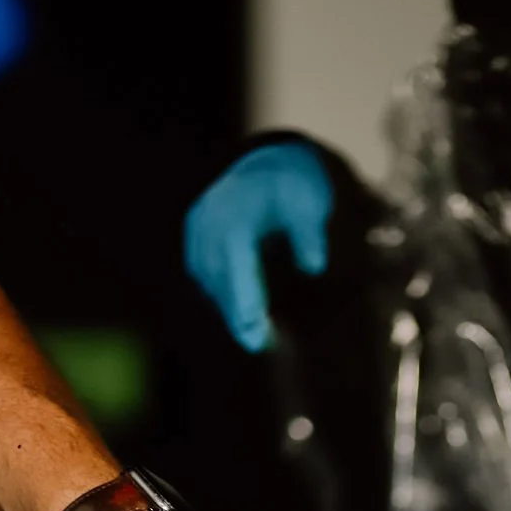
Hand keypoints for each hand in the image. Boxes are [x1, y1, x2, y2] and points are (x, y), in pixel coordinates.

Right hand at [184, 142, 333, 352]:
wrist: (269, 166)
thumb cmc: (296, 190)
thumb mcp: (310, 204)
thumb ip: (310, 234)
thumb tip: (314, 266)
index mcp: (237, 207)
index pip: (235, 254)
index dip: (243, 293)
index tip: (255, 325)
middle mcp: (210, 217)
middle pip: (217, 272)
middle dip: (235, 311)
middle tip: (257, 343)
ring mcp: (198, 227)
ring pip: (209, 277)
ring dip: (229, 307)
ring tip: (256, 337)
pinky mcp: (195, 237)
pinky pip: (204, 273)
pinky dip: (222, 295)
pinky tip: (243, 317)